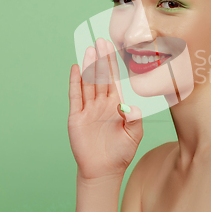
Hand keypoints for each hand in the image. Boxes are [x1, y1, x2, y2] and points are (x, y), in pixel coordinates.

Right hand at [68, 38, 142, 179]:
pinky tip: (76, 68)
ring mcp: (89, 109)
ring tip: (89, 49)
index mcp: (117, 105)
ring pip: (88, 83)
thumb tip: (132, 106)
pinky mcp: (76, 117)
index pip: (116, 80)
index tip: (114, 48)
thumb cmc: (121, 152)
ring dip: (89, 67)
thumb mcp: (134, 135)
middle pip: (101, 77)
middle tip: (101, 41)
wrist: (103, 170)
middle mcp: (102, 103)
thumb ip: (135, 119)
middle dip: (102, 59)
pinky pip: (75, 96)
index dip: (115, 64)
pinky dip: (75, 82)